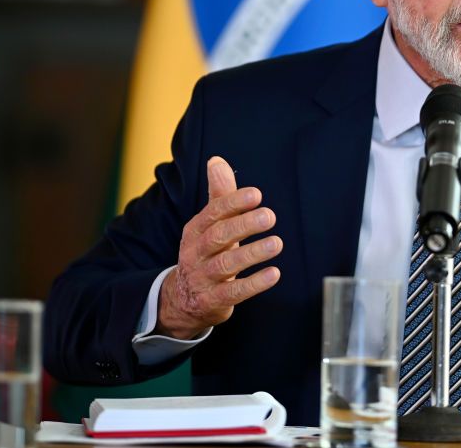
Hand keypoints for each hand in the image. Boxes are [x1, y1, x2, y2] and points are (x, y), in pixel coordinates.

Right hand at [156, 156, 282, 338]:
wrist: (183, 300)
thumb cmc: (206, 254)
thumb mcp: (209, 225)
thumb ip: (219, 195)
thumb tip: (217, 160)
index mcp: (195, 230)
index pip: (213, 213)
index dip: (234, 203)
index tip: (256, 195)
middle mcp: (196, 253)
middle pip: (218, 236)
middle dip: (244, 225)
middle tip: (270, 216)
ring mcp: (202, 278)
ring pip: (226, 265)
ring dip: (252, 253)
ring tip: (276, 243)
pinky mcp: (212, 301)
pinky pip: (234, 292)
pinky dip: (255, 284)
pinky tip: (274, 274)